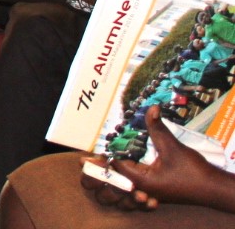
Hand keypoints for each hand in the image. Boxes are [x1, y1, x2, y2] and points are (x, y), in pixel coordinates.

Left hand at [85, 106, 234, 212]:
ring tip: (97, 165)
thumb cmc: (194, 173)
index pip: (114, 168)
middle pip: (114, 179)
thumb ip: (157, 128)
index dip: (100, 160)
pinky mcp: (156, 188)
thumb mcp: (172, 148)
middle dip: (100, 172)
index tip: (82, 156)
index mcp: (142, 181)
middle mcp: (143, 187)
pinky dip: (126, 176)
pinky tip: (120, 166)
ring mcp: (149, 189)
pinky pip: (135, 183)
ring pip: (123, 183)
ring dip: (113, 175)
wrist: (213, 189)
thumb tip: (150, 108)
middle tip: (85, 161)